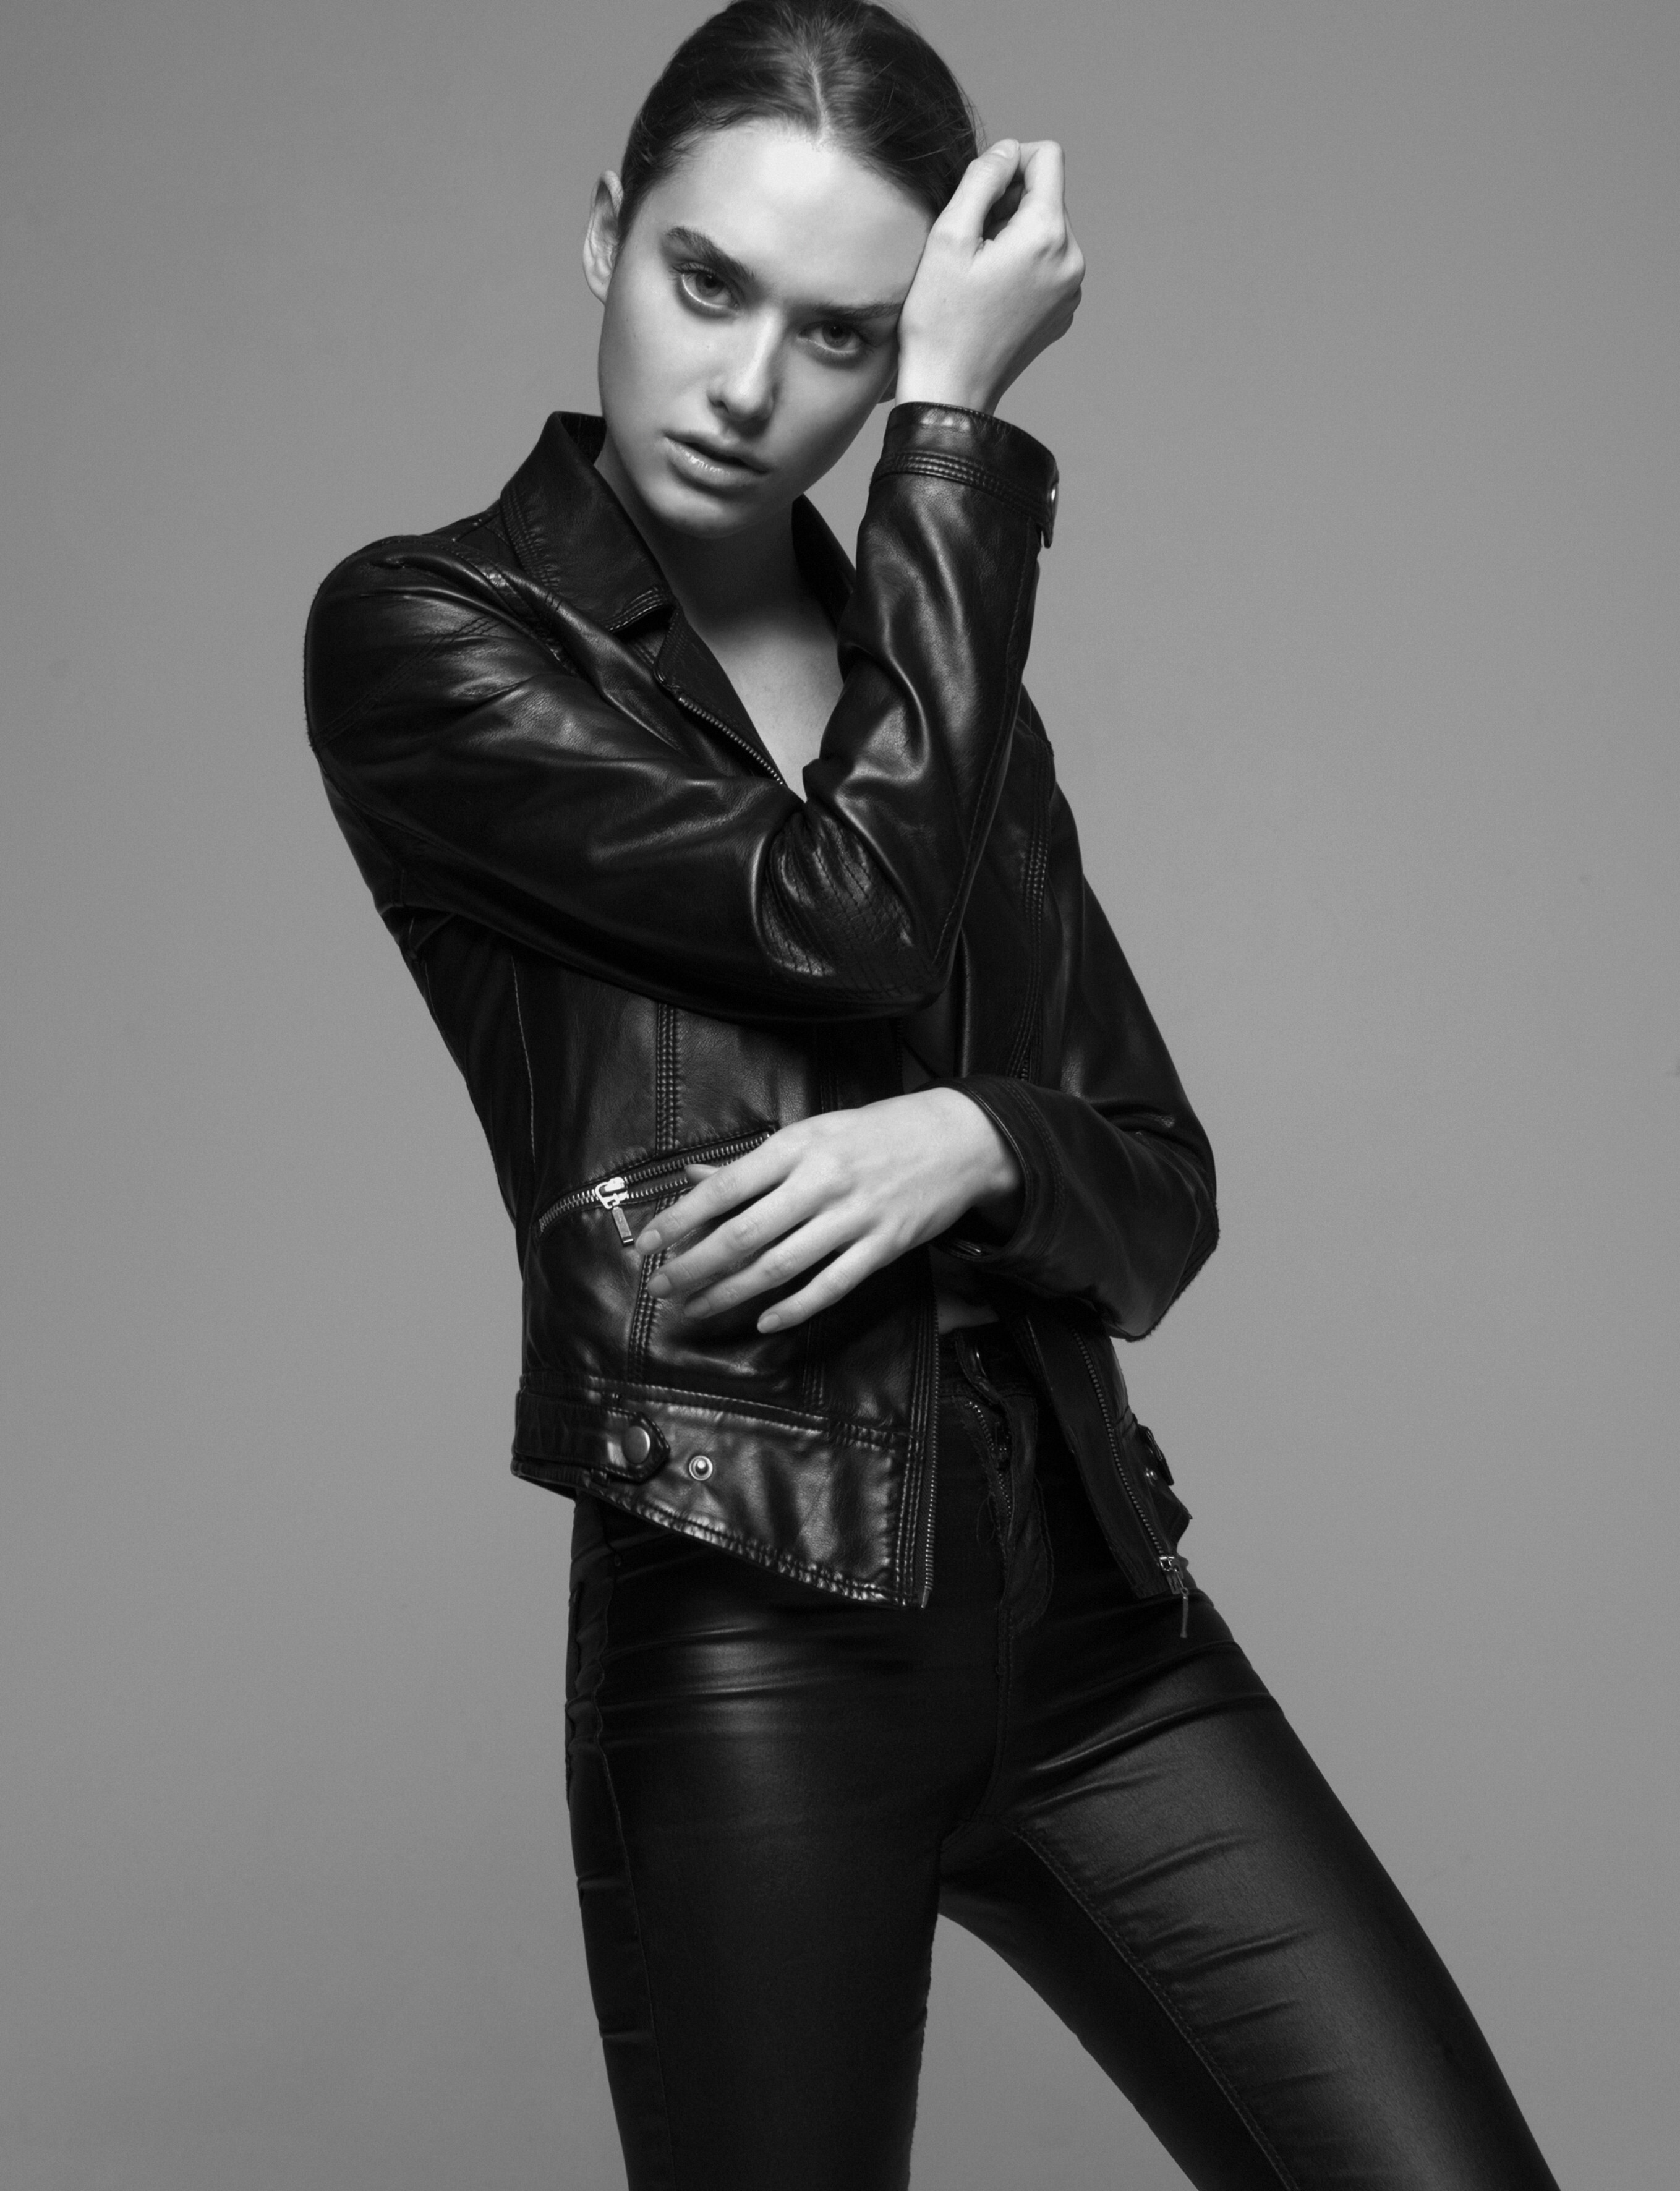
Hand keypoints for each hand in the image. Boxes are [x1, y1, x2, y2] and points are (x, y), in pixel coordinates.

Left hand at [634, 1091, 1022, 1332]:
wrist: (959, 1138)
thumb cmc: (874, 1134)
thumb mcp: (811, 1133)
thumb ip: (753, 1163)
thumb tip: (694, 1181)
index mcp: (797, 1145)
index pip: (725, 1188)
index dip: (680, 1220)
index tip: (646, 1245)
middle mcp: (822, 1181)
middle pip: (743, 1235)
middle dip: (694, 1267)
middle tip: (661, 1289)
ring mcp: (854, 1217)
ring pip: (780, 1267)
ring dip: (730, 1293)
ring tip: (695, 1308)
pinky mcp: (884, 1247)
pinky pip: (831, 1286)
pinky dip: (795, 1309)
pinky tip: (764, 1323)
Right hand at [894, 138, 1084, 415]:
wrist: (950, 393)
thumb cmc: (940, 320)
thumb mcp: (948, 236)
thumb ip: (982, 178)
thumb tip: (1008, 150)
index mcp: (1047, 236)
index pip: (1048, 157)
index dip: (1010, 161)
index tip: (981, 192)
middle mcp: (1072, 261)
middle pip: (1047, 196)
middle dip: (1010, 204)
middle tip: (971, 243)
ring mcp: (1071, 292)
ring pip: (1047, 231)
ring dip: (1013, 236)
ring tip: (979, 272)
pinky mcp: (1062, 314)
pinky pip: (1047, 266)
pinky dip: (1021, 266)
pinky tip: (991, 294)